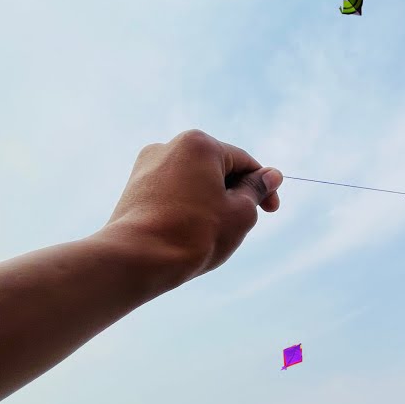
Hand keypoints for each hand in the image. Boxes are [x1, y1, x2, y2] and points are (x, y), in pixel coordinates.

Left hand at [97, 130, 281, 288]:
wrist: (137, 259)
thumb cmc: (195, 234)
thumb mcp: (240, 213)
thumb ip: (257, 190)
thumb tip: (271, 175)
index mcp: (199, 144)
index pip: (243, 162)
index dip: (263, 187)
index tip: (271, 211)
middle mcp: (168, 146)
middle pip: (217, 169)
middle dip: (233, 195)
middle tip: (239, 227)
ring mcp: (146, 166)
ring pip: (193, 182)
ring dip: (209, 202)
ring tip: (210, 234)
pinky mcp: (134, 188)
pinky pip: (172, 192)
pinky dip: (186, 208)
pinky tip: (188, 234)